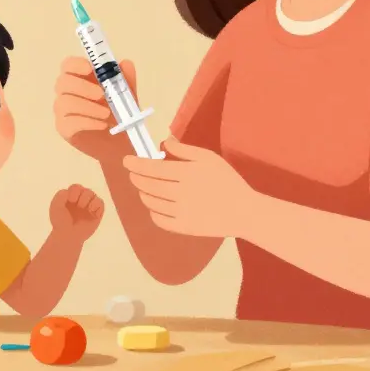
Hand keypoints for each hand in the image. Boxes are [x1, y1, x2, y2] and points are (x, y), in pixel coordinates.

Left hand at [49, 183, 104, 240]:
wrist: (67, 236)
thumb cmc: (60, 221)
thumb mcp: (55, 206)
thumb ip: (61, 195)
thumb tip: (70, 191)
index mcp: (71, 196)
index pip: (76, 187)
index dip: (75, 192)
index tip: (71, 201)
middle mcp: (81, 200)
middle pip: (86, 190)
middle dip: (83, 196)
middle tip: (79, 206)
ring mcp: (89, 206)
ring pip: (93, 195)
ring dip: (89, 200)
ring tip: (84, 208)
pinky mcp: (97, 213)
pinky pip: (101, 203)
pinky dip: (97, 205)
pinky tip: (91, 211)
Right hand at [53, 56, 137, 160]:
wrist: (120, 142)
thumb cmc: (120, 113)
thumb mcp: (127, 95)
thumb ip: (126, 79)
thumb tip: (126, 63)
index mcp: (80, 78)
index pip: (68, 65)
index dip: (75, 64)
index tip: (89, 68)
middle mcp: (67, 92)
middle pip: (63, 82)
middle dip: (82, 87)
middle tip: (102, 95)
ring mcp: (63, 111)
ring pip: (64, 102)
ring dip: (87, 107)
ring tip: (107, 114)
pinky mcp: (64, 128)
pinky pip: (68, 122)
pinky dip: (86, 122)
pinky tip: (102, 125)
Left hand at [123, 138, 257, 238]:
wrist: (243, 211)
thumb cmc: (227, 181)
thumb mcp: (209, 158)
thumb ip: (185, 150)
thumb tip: (163, 142)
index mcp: (187, 173)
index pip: (153, 168)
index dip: (136, 164)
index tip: (126, 161)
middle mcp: (181, 193)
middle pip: (149, 185)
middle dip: (136, 178)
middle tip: (133, 173)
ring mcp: (181, 212)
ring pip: (151, 202)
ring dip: (143, 193)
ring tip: (144, 188)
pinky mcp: (183, 228)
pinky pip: (159, 220)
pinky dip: (152, 211)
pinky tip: (155, 205)